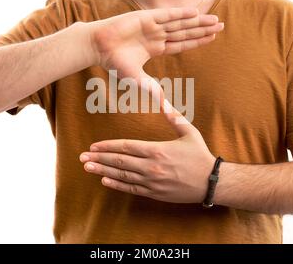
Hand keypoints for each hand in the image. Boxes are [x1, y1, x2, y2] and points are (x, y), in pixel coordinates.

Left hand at [79, 100, 215, 203]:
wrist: (210, 181)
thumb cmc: (199, 155)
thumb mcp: (189, 132)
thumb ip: (174, 117)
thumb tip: (163, 100)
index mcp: (157, 149)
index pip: (126, 146)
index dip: (108, 146)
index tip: (94, 145)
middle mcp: (151, 166)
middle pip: (119, 161)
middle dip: (99, 158)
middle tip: (82, 157)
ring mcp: (152, 181)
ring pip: (122, 175)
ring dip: (102, 171)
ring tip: (87, 168)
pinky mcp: (154, 193)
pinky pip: (131, 188)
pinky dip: (117, 185)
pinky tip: (105, 180)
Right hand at [88, 7, 223, 82]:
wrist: (98, 47)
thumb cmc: (114, 62)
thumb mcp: (138, 79)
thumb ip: (153, 91)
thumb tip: (166, 110)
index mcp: (156, 47)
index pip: (181, 43)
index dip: (197, 40)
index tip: (212, 37)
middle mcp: (157, 35)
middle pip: (185, 31)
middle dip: (203, 29)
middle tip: (220, 25)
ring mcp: (152, 25)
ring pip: (180, 23)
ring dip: (197, 21)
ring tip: (214, 19)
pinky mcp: (145, 17)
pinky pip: (166, 15)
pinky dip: (181, 14)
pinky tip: (195, 13)